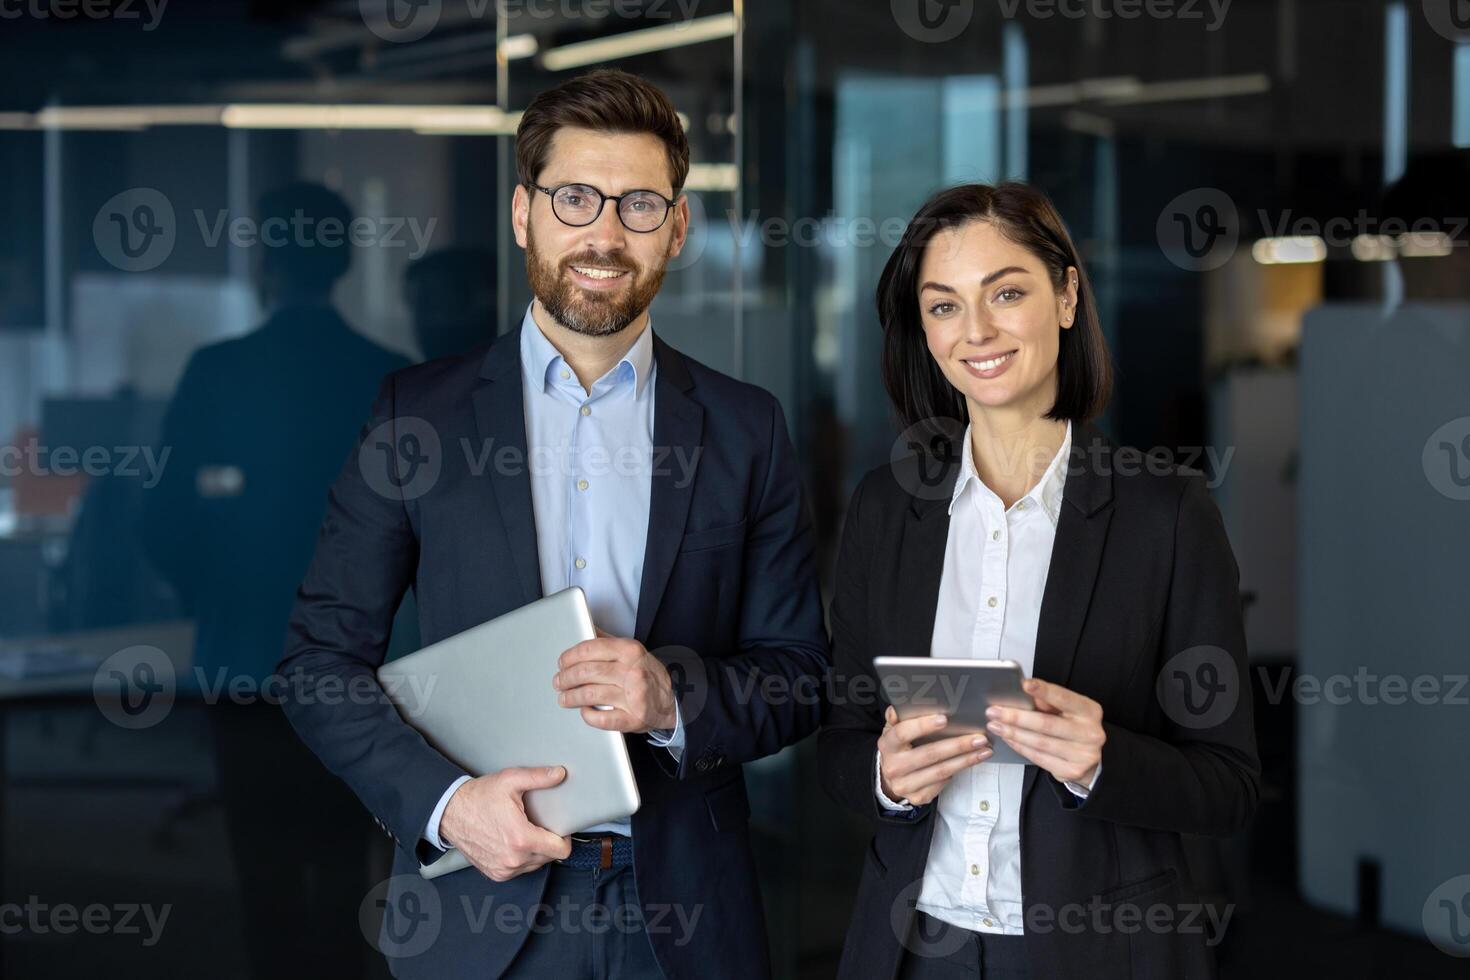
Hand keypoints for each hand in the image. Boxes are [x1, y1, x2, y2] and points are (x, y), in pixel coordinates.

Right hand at [438, 767, 571, 881]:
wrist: (450, 811)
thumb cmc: (477, 797)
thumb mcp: (510, 780)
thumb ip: (538, 777)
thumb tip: (559, 774)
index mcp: (521, 839)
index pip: (561, 850)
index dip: (564, 838)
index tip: (560, 828)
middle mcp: (513, 859)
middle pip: (549, 857)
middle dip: (549, 842)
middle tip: (539, 825)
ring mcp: (503, 869)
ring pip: (535, 865)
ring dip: (535, 851)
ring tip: (524, 831)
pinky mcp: (495, 874)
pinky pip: (519, 870)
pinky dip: (521, 858)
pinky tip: (513, 841)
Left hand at [553, 631, 676, 732]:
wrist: (673, 701)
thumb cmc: (649, 676)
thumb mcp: (634, 652)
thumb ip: (609, 641)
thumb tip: (587, 629)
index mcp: (630, 651)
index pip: (590, 649)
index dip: (570, 657)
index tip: (562, 662)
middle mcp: (632, 671)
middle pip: (586, 672)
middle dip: (566, 678)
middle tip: (559, 682)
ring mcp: (633, 696)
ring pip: (590, 694)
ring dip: (571, 697)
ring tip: (564, 698)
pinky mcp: (633, 718)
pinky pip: (602, 719)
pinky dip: (588, 715)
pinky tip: (584, 711)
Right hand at [877, 706, 990, 805]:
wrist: (891, 776)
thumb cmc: (898, 748)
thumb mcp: (893, 730)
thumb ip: (897, 719)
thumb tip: (896, 708)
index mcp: (887, 745)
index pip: (903, 733)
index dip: (923, 726)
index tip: (945, 719)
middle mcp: (894, 767)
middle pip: (929, 754)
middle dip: (957, 745)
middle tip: (979, 738)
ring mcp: (905, 785)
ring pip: (941, 771)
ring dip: (965, 760)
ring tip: (984, 750)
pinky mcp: (918, 797)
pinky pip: (942, 784)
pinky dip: (958, 772)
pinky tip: (970, 762)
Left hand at [985, 678, 1104, 786]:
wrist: (1091, 759)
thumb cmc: (1074, 727)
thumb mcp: (1068, 710)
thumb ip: (1049, 702)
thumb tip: (1023, 695)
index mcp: (1089, 711)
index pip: (1064, 698)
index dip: (1044, 691)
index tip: (1025, 684)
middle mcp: (1090, 733)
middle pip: (1047, 724)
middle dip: (1016, 717)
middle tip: (995, 711)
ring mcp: (1083, 754)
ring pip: (1039, 743)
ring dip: (1013, 733)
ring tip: (996, 725)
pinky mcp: (1072, 770)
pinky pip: (1038, 757)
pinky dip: (1020, 746)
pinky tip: (1008, 738)